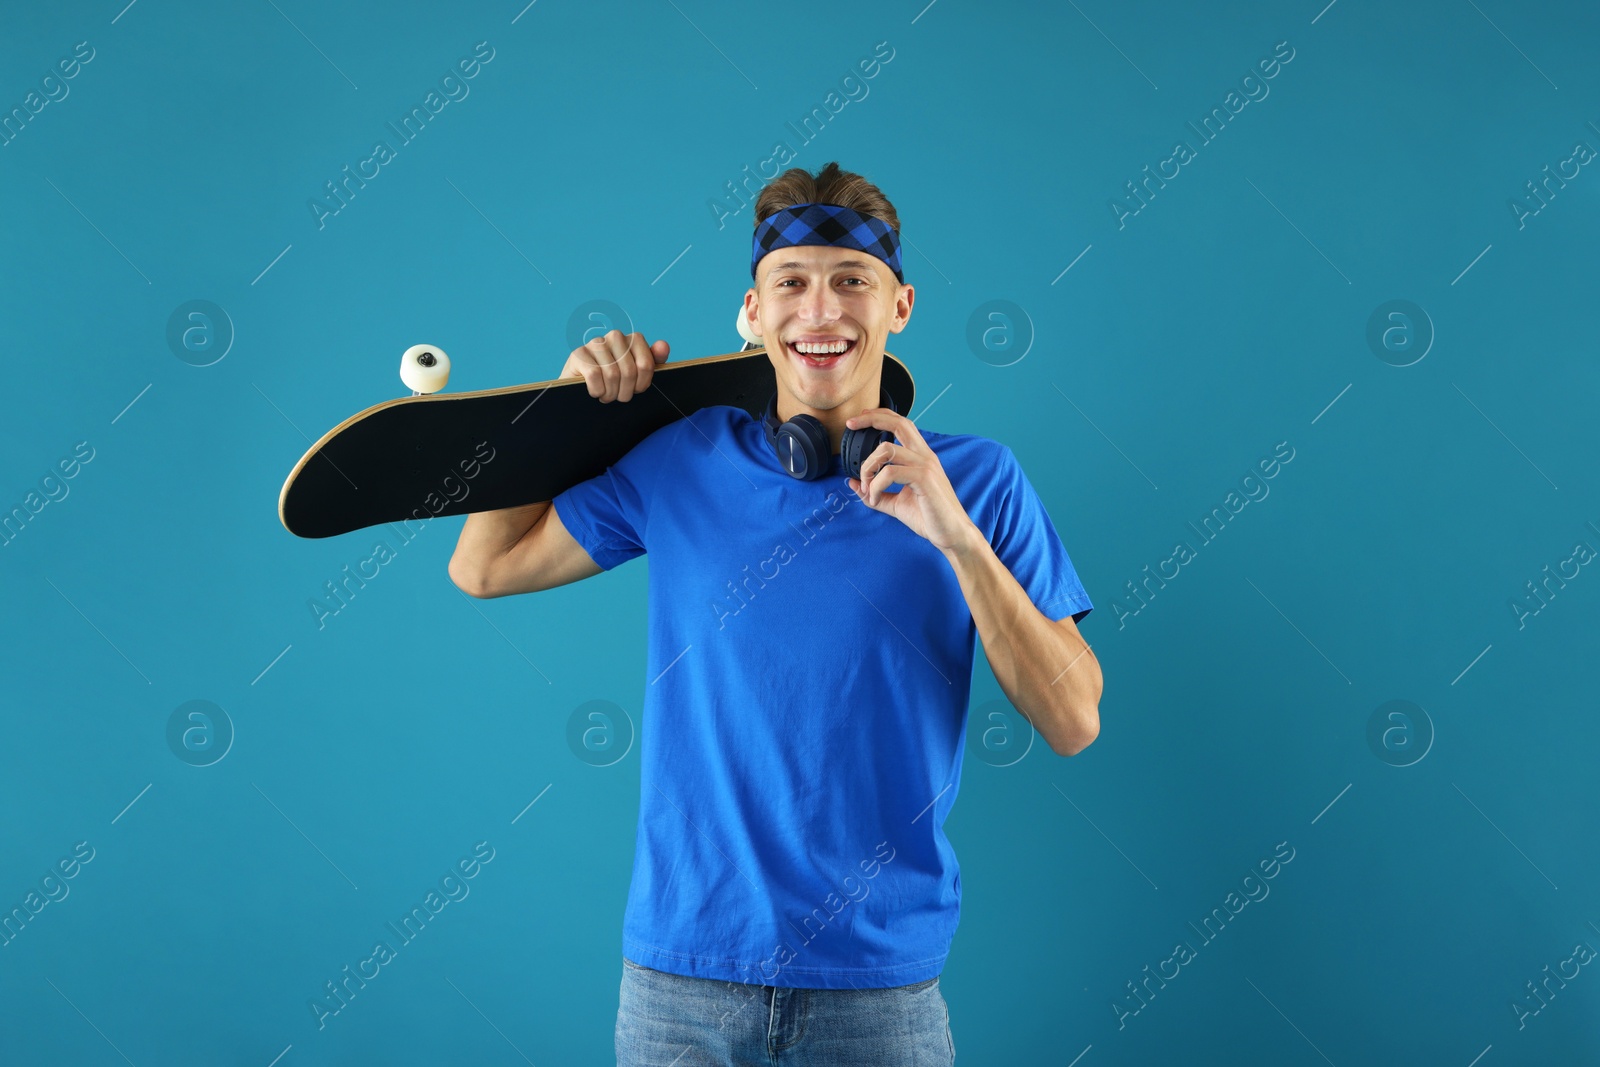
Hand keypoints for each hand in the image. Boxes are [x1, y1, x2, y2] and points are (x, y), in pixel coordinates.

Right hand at [560, 329, 669, 401]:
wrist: (582, 387)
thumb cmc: (614, 381)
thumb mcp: (639, 374)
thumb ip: (654, 360)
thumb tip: (663, 345)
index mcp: (634, 339)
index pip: (646, 365)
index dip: (642, 384)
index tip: (635, 390)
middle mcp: (615, 336)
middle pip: (629, 371)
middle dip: (625, 392)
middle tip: (618, 397)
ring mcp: (595, 343)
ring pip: (611, 374)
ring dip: (610, 393)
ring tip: (607, 396)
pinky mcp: (578, 354)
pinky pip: (594, 375)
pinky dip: (596, 390)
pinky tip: (595, 391)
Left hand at [845, 408, 979, 554]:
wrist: (951, 534)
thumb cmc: (928, 517)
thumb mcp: (896, 503)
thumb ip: (875, 492)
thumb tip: (852, 483)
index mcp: (920, 457)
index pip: (901, 424)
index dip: (880, 416)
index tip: (858, 420)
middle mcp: (925, 456)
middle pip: (899, 422)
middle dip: (871, 418)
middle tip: (850, 425)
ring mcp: (925, 466)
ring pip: (887, 449)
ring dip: (868, 468)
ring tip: (867, 489)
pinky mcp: (924, 479)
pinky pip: (889, 473)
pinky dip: (875, 486)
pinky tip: (875, 500)